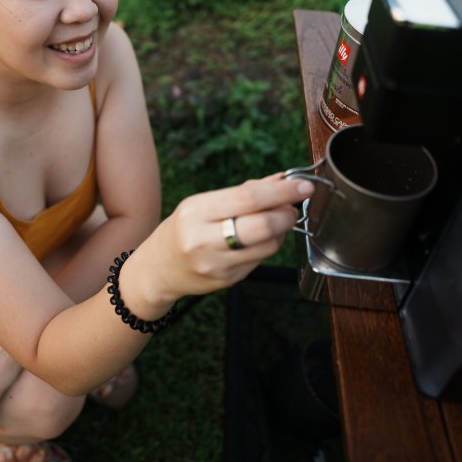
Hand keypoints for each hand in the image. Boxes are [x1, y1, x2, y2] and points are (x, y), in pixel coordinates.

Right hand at [148, 173, 314, 299]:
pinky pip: (260, 259)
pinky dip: (268, 245)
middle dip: (286, 213)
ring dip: (281, 230)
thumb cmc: (185, 228)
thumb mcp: (203, 204)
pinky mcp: (226, 281)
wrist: (159, 269)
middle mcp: (203, 240)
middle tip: (293, 206)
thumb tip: (282, 180)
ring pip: (268, 245)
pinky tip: (260, 238)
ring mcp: (215, 265)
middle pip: (262, 225)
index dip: (282, 191)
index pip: (248, 198)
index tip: (303, 185)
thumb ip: (244, 192)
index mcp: (195, 212)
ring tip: (276, 220)